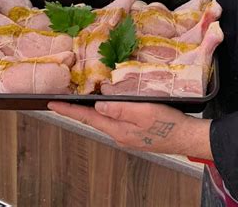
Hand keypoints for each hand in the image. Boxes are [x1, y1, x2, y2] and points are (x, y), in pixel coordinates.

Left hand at [48, 101, 212, 158]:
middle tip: (62, 100)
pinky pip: (116, 120)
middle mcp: (119, 134)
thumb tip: (98, 105)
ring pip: (105, 120)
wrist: (186, 137)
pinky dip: (107, 111)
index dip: (69, 110)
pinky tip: (108, 104)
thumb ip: (120, 108)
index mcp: (118, 129)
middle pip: (94, 120)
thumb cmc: (168, 123)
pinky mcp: (136, 132)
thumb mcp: (144, 112)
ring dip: (91, 110)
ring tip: (80, 100)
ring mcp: (127, 135)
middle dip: (77, 110)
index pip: (88, 117)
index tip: (51, 104)